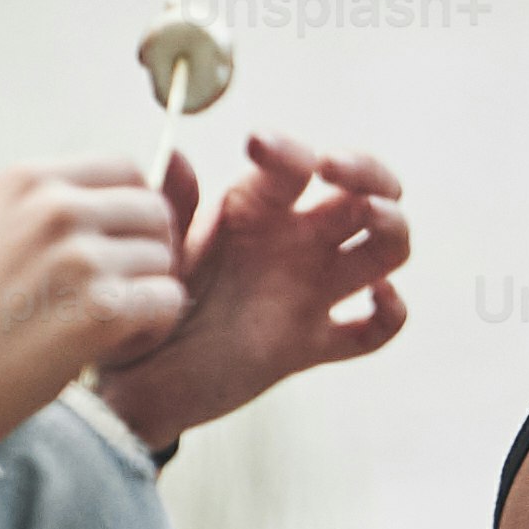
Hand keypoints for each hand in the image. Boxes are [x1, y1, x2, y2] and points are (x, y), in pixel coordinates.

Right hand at [0, 156, 186, 452]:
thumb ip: (43, 215)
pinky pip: (168, 302)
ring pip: (165, 261)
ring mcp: (82, 256)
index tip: (112, 250)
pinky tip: (107, 348)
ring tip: (97, 328)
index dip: (131, 213)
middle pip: (154, 212)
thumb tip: (108, 209)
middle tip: (111, 296)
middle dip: (145, 254)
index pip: (125, 169)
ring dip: (144, 296)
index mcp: (25, 180)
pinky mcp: (103, 309)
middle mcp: (57, 207)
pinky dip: (150, 330)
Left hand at [94, 132, 415, 451]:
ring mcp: (310, 293)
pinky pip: (372, 331)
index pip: (294, 165)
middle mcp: (294, 244)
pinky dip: (390, 314)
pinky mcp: (313, 345)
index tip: (258, 146)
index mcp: (255, 210)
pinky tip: (377, 298)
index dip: (288, 149)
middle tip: (335, 168)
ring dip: (393, 227)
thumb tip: (173, 153)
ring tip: (373, 217)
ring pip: (383, 250)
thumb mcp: (152, 253)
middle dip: (366, 170)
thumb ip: (169, 207)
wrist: (135, 383)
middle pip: (365, 191)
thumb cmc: (143, 304)